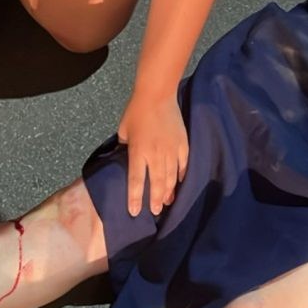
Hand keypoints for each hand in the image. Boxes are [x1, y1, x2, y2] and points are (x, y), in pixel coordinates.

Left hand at [117, 92, 188, 216]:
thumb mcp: (123, 131)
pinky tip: (178, 186)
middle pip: (157, 183)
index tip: (134, 212)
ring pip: (171, 177)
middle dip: (155, 200)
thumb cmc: (136, 112)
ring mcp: (172, 150)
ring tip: (166, 203)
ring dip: (169, 192)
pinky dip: (181, 177)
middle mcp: (156, 155)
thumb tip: (125, 158)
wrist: (157, 95)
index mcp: (138, 152)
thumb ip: (125, 147)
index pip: (137, 181)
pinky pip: (183, 166)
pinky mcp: (183, 145)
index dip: (135, 198)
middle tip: (155, 212)